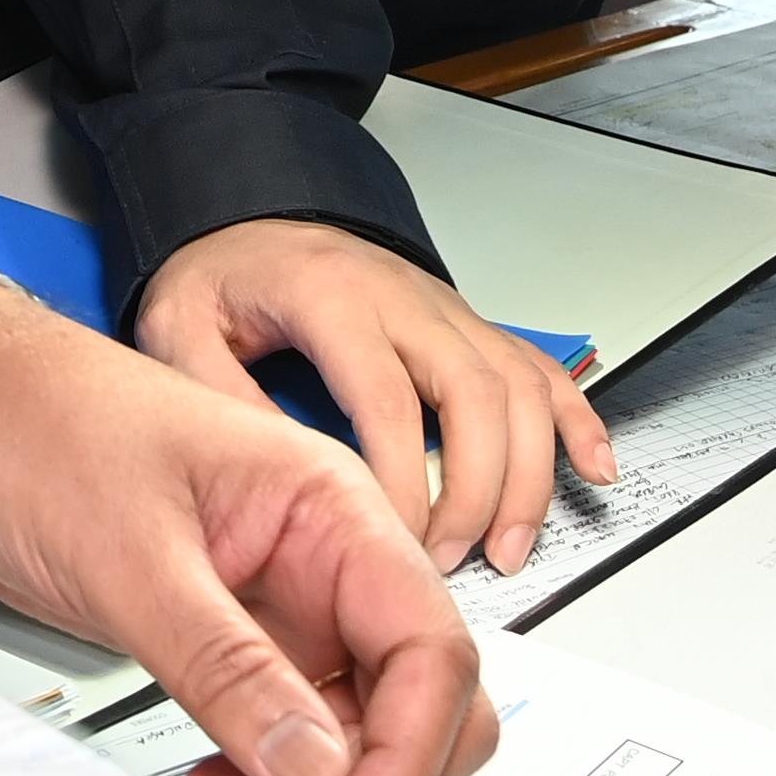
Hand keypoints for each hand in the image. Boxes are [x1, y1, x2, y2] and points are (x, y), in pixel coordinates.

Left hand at [0, 288, 496, 775]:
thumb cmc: (34, 423)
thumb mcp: (129, 554)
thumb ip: (227, 665)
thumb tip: (319, 763)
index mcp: (330, 506)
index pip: (431, 647)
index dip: (409, 752)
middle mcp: (323, 555)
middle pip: (421, 697)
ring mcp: (281, 602)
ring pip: (361, 725)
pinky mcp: (232, 636)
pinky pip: (293, 726)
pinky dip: (272, 772)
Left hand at [135, 221, 617, 574]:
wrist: (248, 216)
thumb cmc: (221, 274)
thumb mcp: (180, 326)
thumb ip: (222, 396)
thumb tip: (279, 481)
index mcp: (332, 297)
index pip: (388, 399)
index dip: (405, 481)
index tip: (399, 547)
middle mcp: (404, 299)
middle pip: (475, 393)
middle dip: (477, 488)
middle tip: (455, 560)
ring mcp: (446, 310)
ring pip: (520, 384)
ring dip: (528, 472)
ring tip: (508, 546)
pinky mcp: (468, 324)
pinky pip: (540, 366)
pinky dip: (576, 419)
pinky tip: (594, 468)